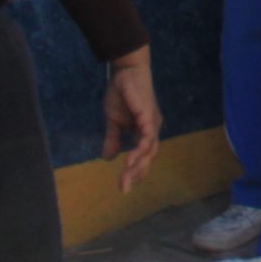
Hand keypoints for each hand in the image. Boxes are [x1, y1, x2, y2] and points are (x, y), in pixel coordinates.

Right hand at [102, 47, 161, 192]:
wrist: (125, 72)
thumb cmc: (122, 94)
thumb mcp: (113, 121)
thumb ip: (112, 139)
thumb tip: (107, 159)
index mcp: (145, 132)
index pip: (144, 158)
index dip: (135, 172)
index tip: (123, 187)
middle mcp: (152, 130)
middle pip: (149, 158)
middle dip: (136, 175)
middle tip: (123, 189)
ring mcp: (152, 124)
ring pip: (150, 151)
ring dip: (138, 166)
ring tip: (126, 178)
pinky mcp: (149, 116)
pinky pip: (147, 137)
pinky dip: (140, 150)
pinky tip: (130, 160)